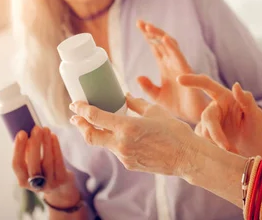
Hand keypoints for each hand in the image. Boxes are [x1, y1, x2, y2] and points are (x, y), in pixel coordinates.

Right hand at [12, 126, 80, 208]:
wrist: (60, 188)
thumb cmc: (42, 171)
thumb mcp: (31, 165)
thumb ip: (27, 152)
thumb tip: (26, 131)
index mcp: (23, 180)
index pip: (17, 165)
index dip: (18, 149)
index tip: (21, 133)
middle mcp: (35, 185)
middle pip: (33, 164)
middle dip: (35, 144)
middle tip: (36, 128)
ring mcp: (49, 183)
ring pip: (47, 162)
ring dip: (46, 143)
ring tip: (45, 129)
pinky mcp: (61, 180)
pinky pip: (58, 161)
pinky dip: (56, 147)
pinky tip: (53, 136)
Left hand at [69, 94, 197, 176]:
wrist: (186, 157)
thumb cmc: (174, 131)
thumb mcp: (155, 111)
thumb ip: (135, 103)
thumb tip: (124, 96)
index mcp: (127, 127)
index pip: (96, 117)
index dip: (82, 109)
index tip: (75, 104)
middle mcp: (122, 144)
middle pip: (91, 136)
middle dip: (80, 125)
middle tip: (75, 117)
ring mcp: (124, 156)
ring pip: (104, 143)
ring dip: (98, 132)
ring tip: (96, 123)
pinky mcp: (129, 164)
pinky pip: (116, 150)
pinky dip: (113, 140)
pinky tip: (118, 134)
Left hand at [136, 20, 208, 122]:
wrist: (194, 116)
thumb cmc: (178, 105)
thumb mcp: (157, 97)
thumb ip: (148, 87)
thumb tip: (137, 76)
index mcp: (166, 66)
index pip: (155, 46)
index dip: (147, 35)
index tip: (138, 23)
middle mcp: (173, 63)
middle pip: (161, 42)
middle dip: (151, 31)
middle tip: (140, 22)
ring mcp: (180, 66)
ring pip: (170, 45)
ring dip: (159, 35)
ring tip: (149, 27)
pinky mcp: (187, 72)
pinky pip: (179, 57)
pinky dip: (172, 47)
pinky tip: (164, 39)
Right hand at [179, 74, 261, 157]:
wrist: (251, 154)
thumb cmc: (254, 130)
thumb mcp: (256, 115)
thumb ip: (247, 101)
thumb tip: (236, 85)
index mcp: (224, 97)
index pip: (207, 84)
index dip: (194, 81)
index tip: (179, 79)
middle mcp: (213, 108)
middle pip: (206, 116)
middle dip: (216, 133)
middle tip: (227, 148)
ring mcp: (206, 123)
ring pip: (203, 131)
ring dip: (217, 143)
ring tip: (233, 151)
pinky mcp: (203, 138)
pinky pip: (201, 142)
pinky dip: (212, 150)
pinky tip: (223, 154)